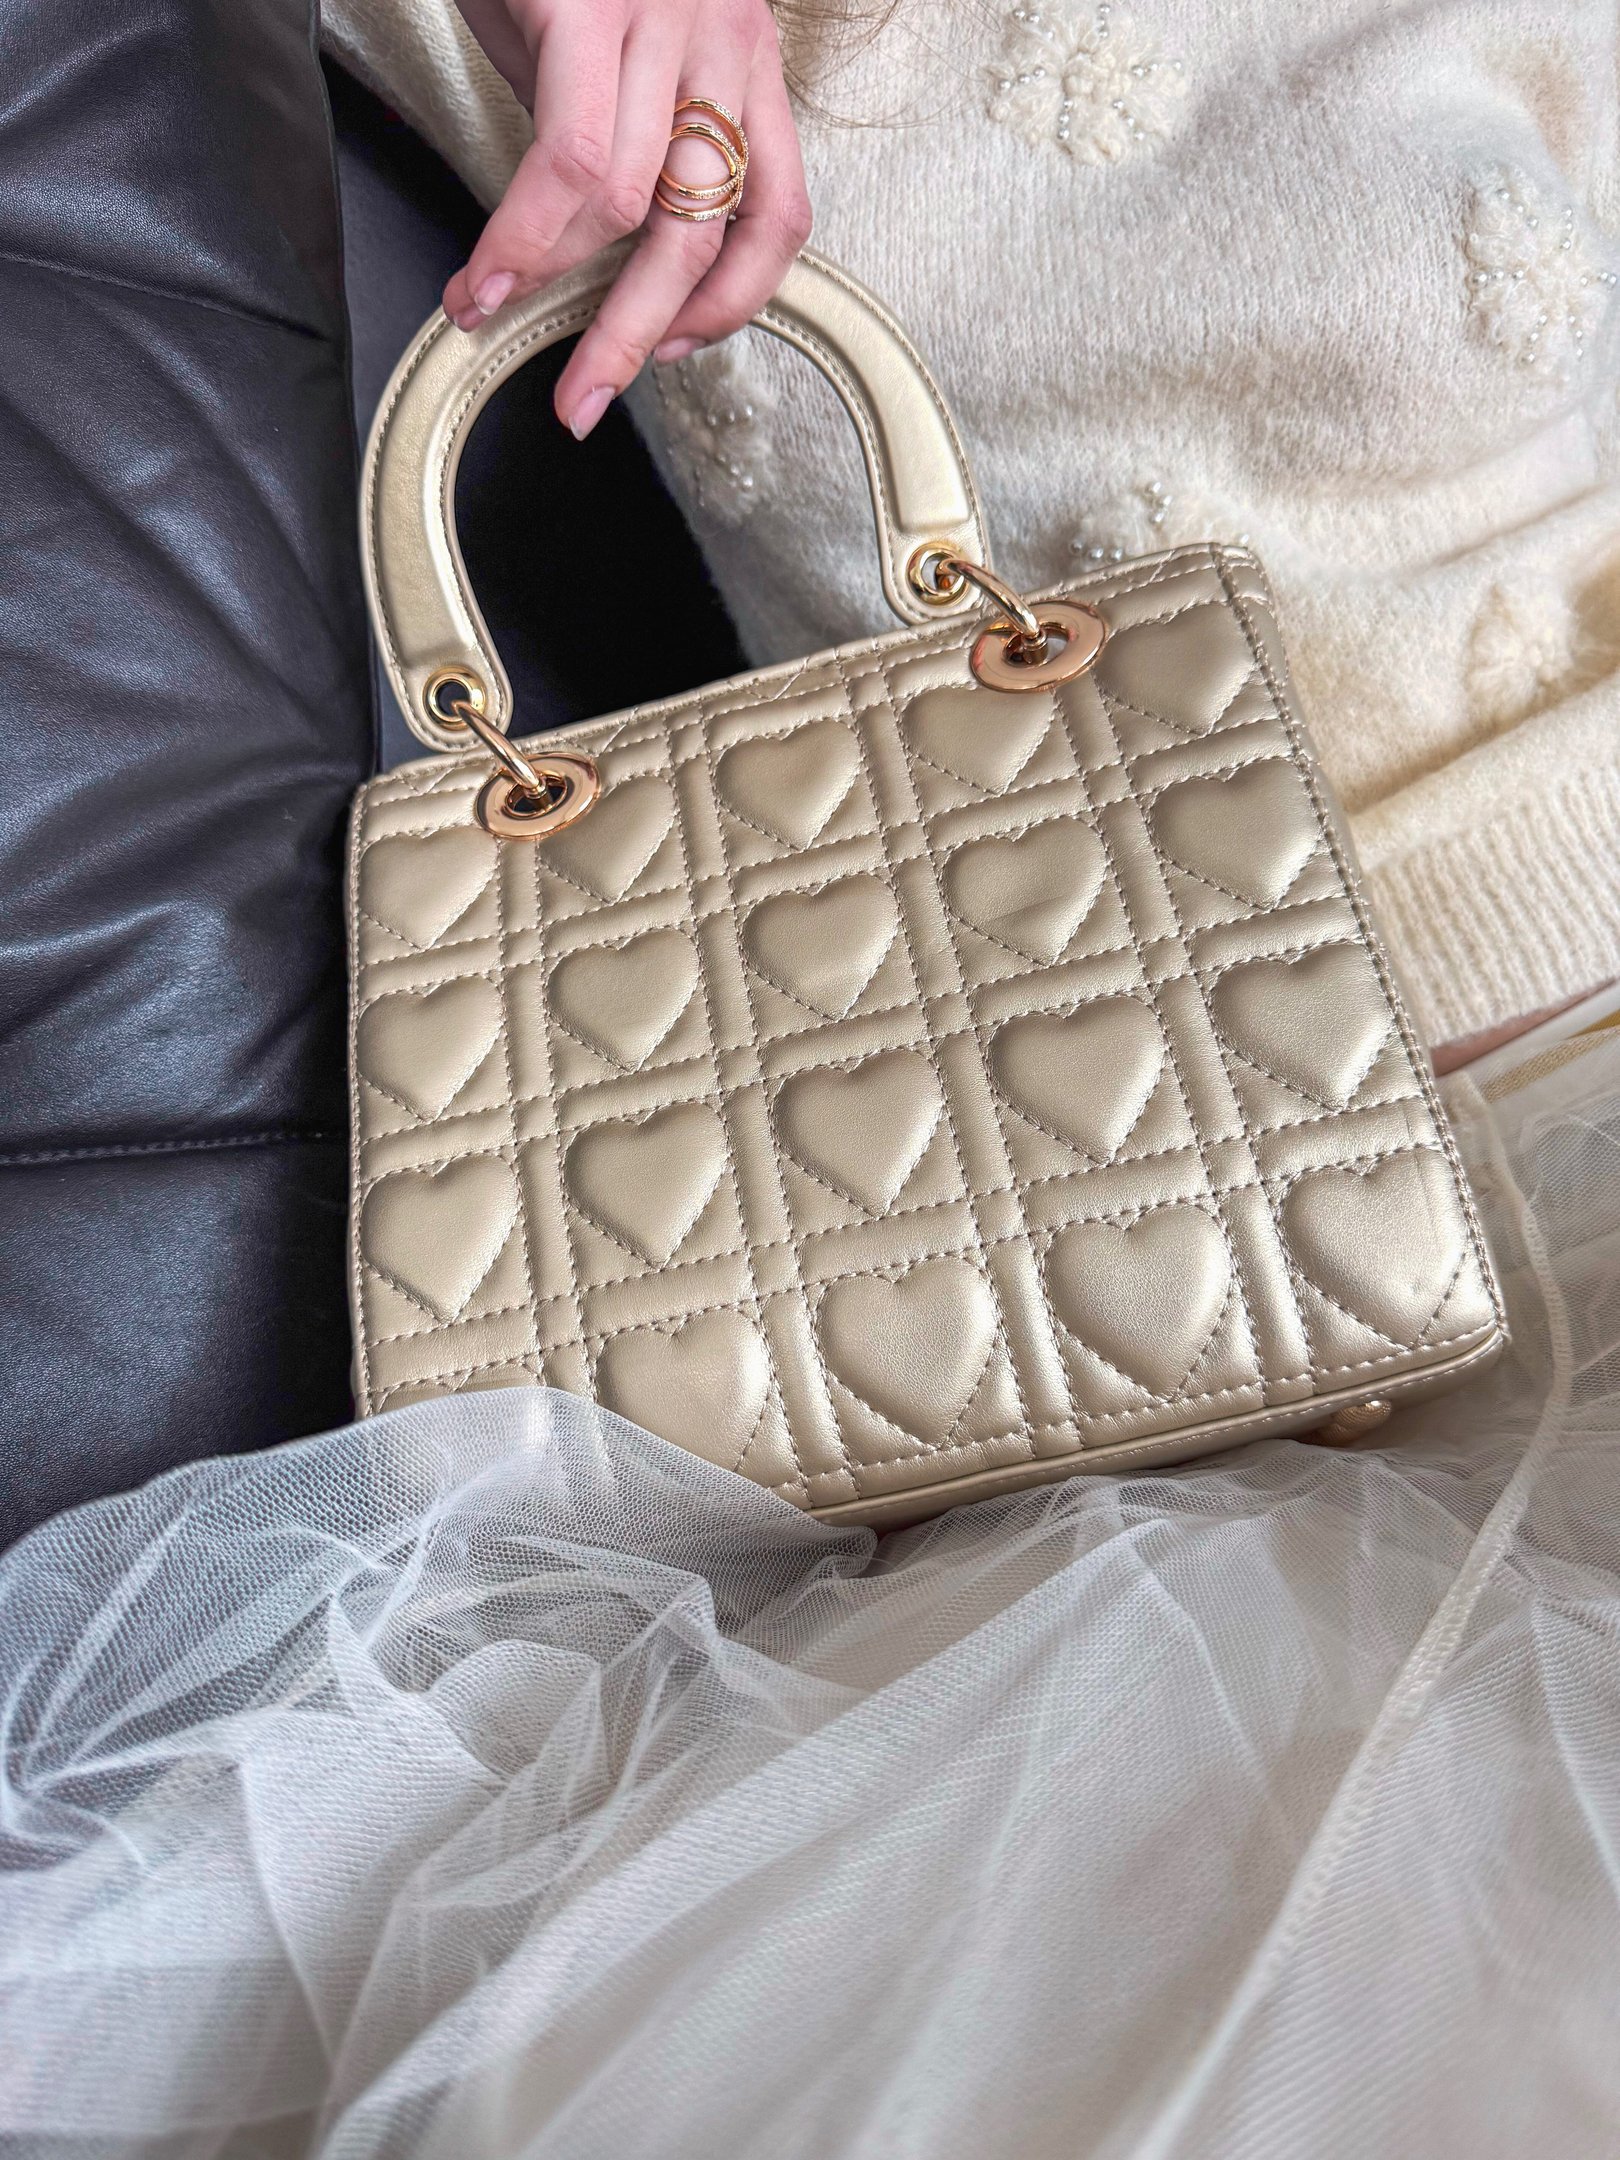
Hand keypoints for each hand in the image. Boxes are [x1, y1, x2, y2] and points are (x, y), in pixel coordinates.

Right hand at [442, 0, 811, 437]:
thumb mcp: (609, 46)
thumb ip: (621, 137)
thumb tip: (589, 249)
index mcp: (744, 57)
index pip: (779, 213)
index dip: (732, 305)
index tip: (673, 352)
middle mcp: (721, 37)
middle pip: (706, 231)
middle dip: (636, 334)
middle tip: (585, 397)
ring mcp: (662, 19)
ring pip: (636, 209)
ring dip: (562, 291)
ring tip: (502, 322)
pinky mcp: (589, 6)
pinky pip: (570, 160)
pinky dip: (520, 238)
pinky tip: (486, 274)